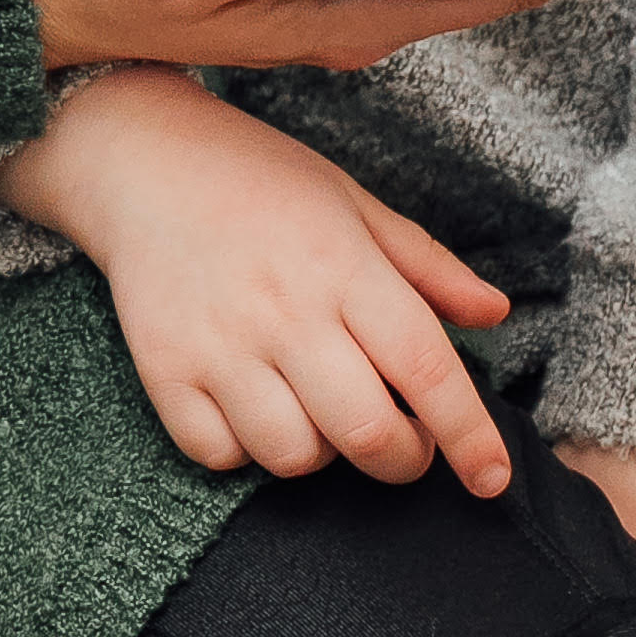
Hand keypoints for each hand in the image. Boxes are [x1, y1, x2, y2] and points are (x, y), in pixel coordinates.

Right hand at [1, 73, 515, 494]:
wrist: (140, 158)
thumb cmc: (259, 179)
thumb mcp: (352, 202)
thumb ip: (426, 264)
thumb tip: (495, 314)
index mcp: (344, 264)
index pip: (426, 370)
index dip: (469, 436)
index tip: (491, 478)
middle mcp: (285, 310)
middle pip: (368, 435)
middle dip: (403, 458)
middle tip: (402, 438)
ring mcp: (220, 345)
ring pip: (296, 457)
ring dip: (323, 452)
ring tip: (316, 406)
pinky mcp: (165, 370)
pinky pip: (221, 456)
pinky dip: (247, 449)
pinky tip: (252, 404)